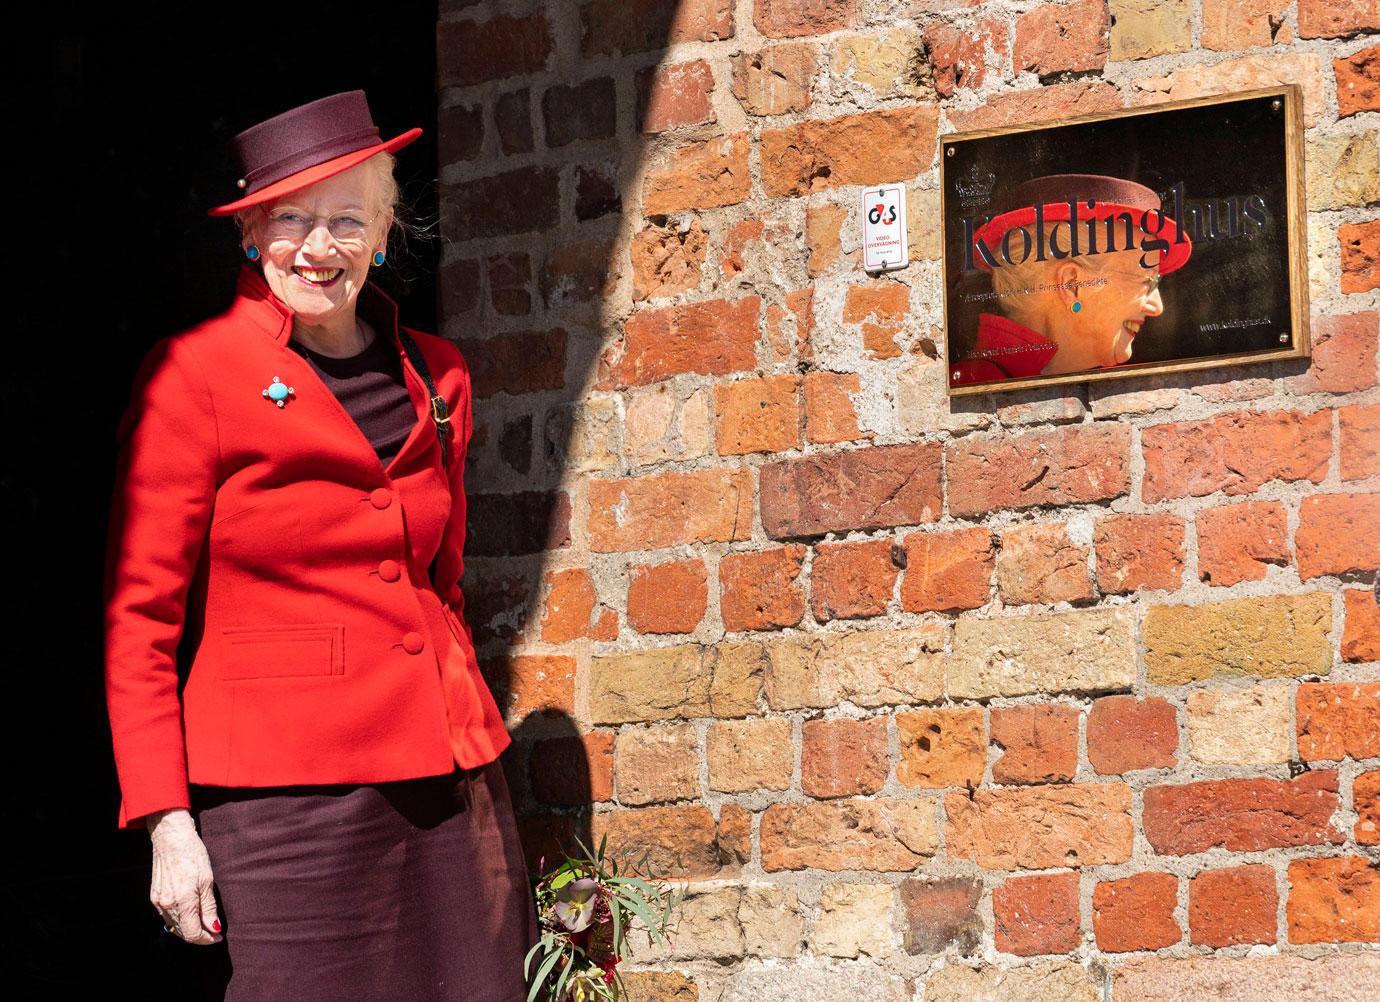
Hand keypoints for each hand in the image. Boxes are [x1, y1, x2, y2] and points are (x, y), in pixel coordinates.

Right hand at [148, 808, 223, 944]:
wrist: (171, 838)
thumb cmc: (193, 855)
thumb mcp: (207, 880)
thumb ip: (208, 907)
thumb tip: (213, 928)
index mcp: (182, 901)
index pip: (192, 933)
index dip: (206, 939)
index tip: (218, 936)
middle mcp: (167, 905)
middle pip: (183, 932)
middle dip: (199, 935)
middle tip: (213, 930)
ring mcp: (158, 902)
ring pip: (174, 926)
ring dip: (189, 928)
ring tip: (204, 922)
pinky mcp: (154, 897)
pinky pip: (167, 917)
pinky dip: (179, 920)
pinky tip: (189, 913)